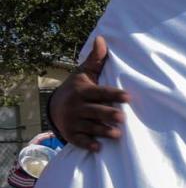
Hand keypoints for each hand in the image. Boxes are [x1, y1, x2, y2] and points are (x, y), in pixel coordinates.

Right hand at [50, 36, 128, 151]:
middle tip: (122, 118)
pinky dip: (87, 144)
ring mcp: (73, 121)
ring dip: (102, 131)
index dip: (114, 95)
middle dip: (108, 115)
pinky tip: (98, 148)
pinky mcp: (71, 134)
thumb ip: (96, 59)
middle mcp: (77, 106)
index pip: (100, 93)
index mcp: (83, 91)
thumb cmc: (78, 88)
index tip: (128, 98)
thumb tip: (102, 38)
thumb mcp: (84, 73)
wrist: (55, 106)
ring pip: (89, 126)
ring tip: (117, 135)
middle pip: (95, 111)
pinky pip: (79, 140)